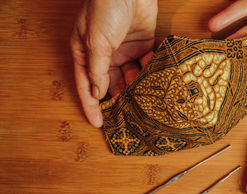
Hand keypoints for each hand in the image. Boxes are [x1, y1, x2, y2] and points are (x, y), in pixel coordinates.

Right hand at [71, 0, 157, 127]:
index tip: (99, 124)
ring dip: (136, 88)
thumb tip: (98, 93)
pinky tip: (155, 82)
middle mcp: (105, 55)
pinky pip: (146, 64)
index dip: (92, 106)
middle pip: (110, 84)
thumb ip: (98, 69)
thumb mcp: (97, 41)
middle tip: (128, 116)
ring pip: (130, 77)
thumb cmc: (105, 9)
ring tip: (144, 101)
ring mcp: (125, 50)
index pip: (87, 85)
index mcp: (86, 54)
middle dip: (118, 99)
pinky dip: (150, 73)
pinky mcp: (143, 44)